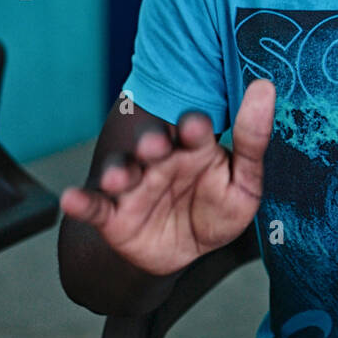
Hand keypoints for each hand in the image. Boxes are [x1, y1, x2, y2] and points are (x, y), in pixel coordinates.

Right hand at [59, 79, 275, 274]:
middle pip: (152, 145)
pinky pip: (95, 205)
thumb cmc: (215, 209)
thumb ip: (253, 141)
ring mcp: (135, 185)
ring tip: (117, 176)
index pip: (192, 129)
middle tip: (156, 147)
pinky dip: (81, 202)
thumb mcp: (244, 182)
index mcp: (194, 148)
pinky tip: (71, 199)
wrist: (184, 251)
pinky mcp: (113, 214)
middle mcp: (161, 160)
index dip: (193, 127)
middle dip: (151, 144)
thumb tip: (265, 87)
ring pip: (122, 170)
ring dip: (118, 170)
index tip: (195, 126)